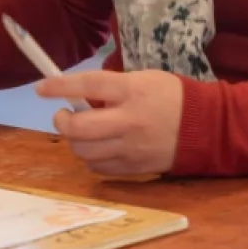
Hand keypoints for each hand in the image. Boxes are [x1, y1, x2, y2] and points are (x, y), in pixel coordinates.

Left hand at [35, 69, 183, 176]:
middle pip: (79, 128)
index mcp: (131, 91)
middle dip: (62, 122)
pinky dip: (91, 157)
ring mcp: (131, 148)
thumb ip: (111, 88)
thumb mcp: (143, 80)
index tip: (41, 87)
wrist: (206, 127)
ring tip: (82, 132)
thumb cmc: (170, 96)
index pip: (87, 85)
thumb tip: (78, 98)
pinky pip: (99, 167)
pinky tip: (98, 147)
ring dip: (75, 141)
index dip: (59, 86)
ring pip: (84, 151)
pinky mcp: (134, 168)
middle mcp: (128, 120)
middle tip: (63, 115)